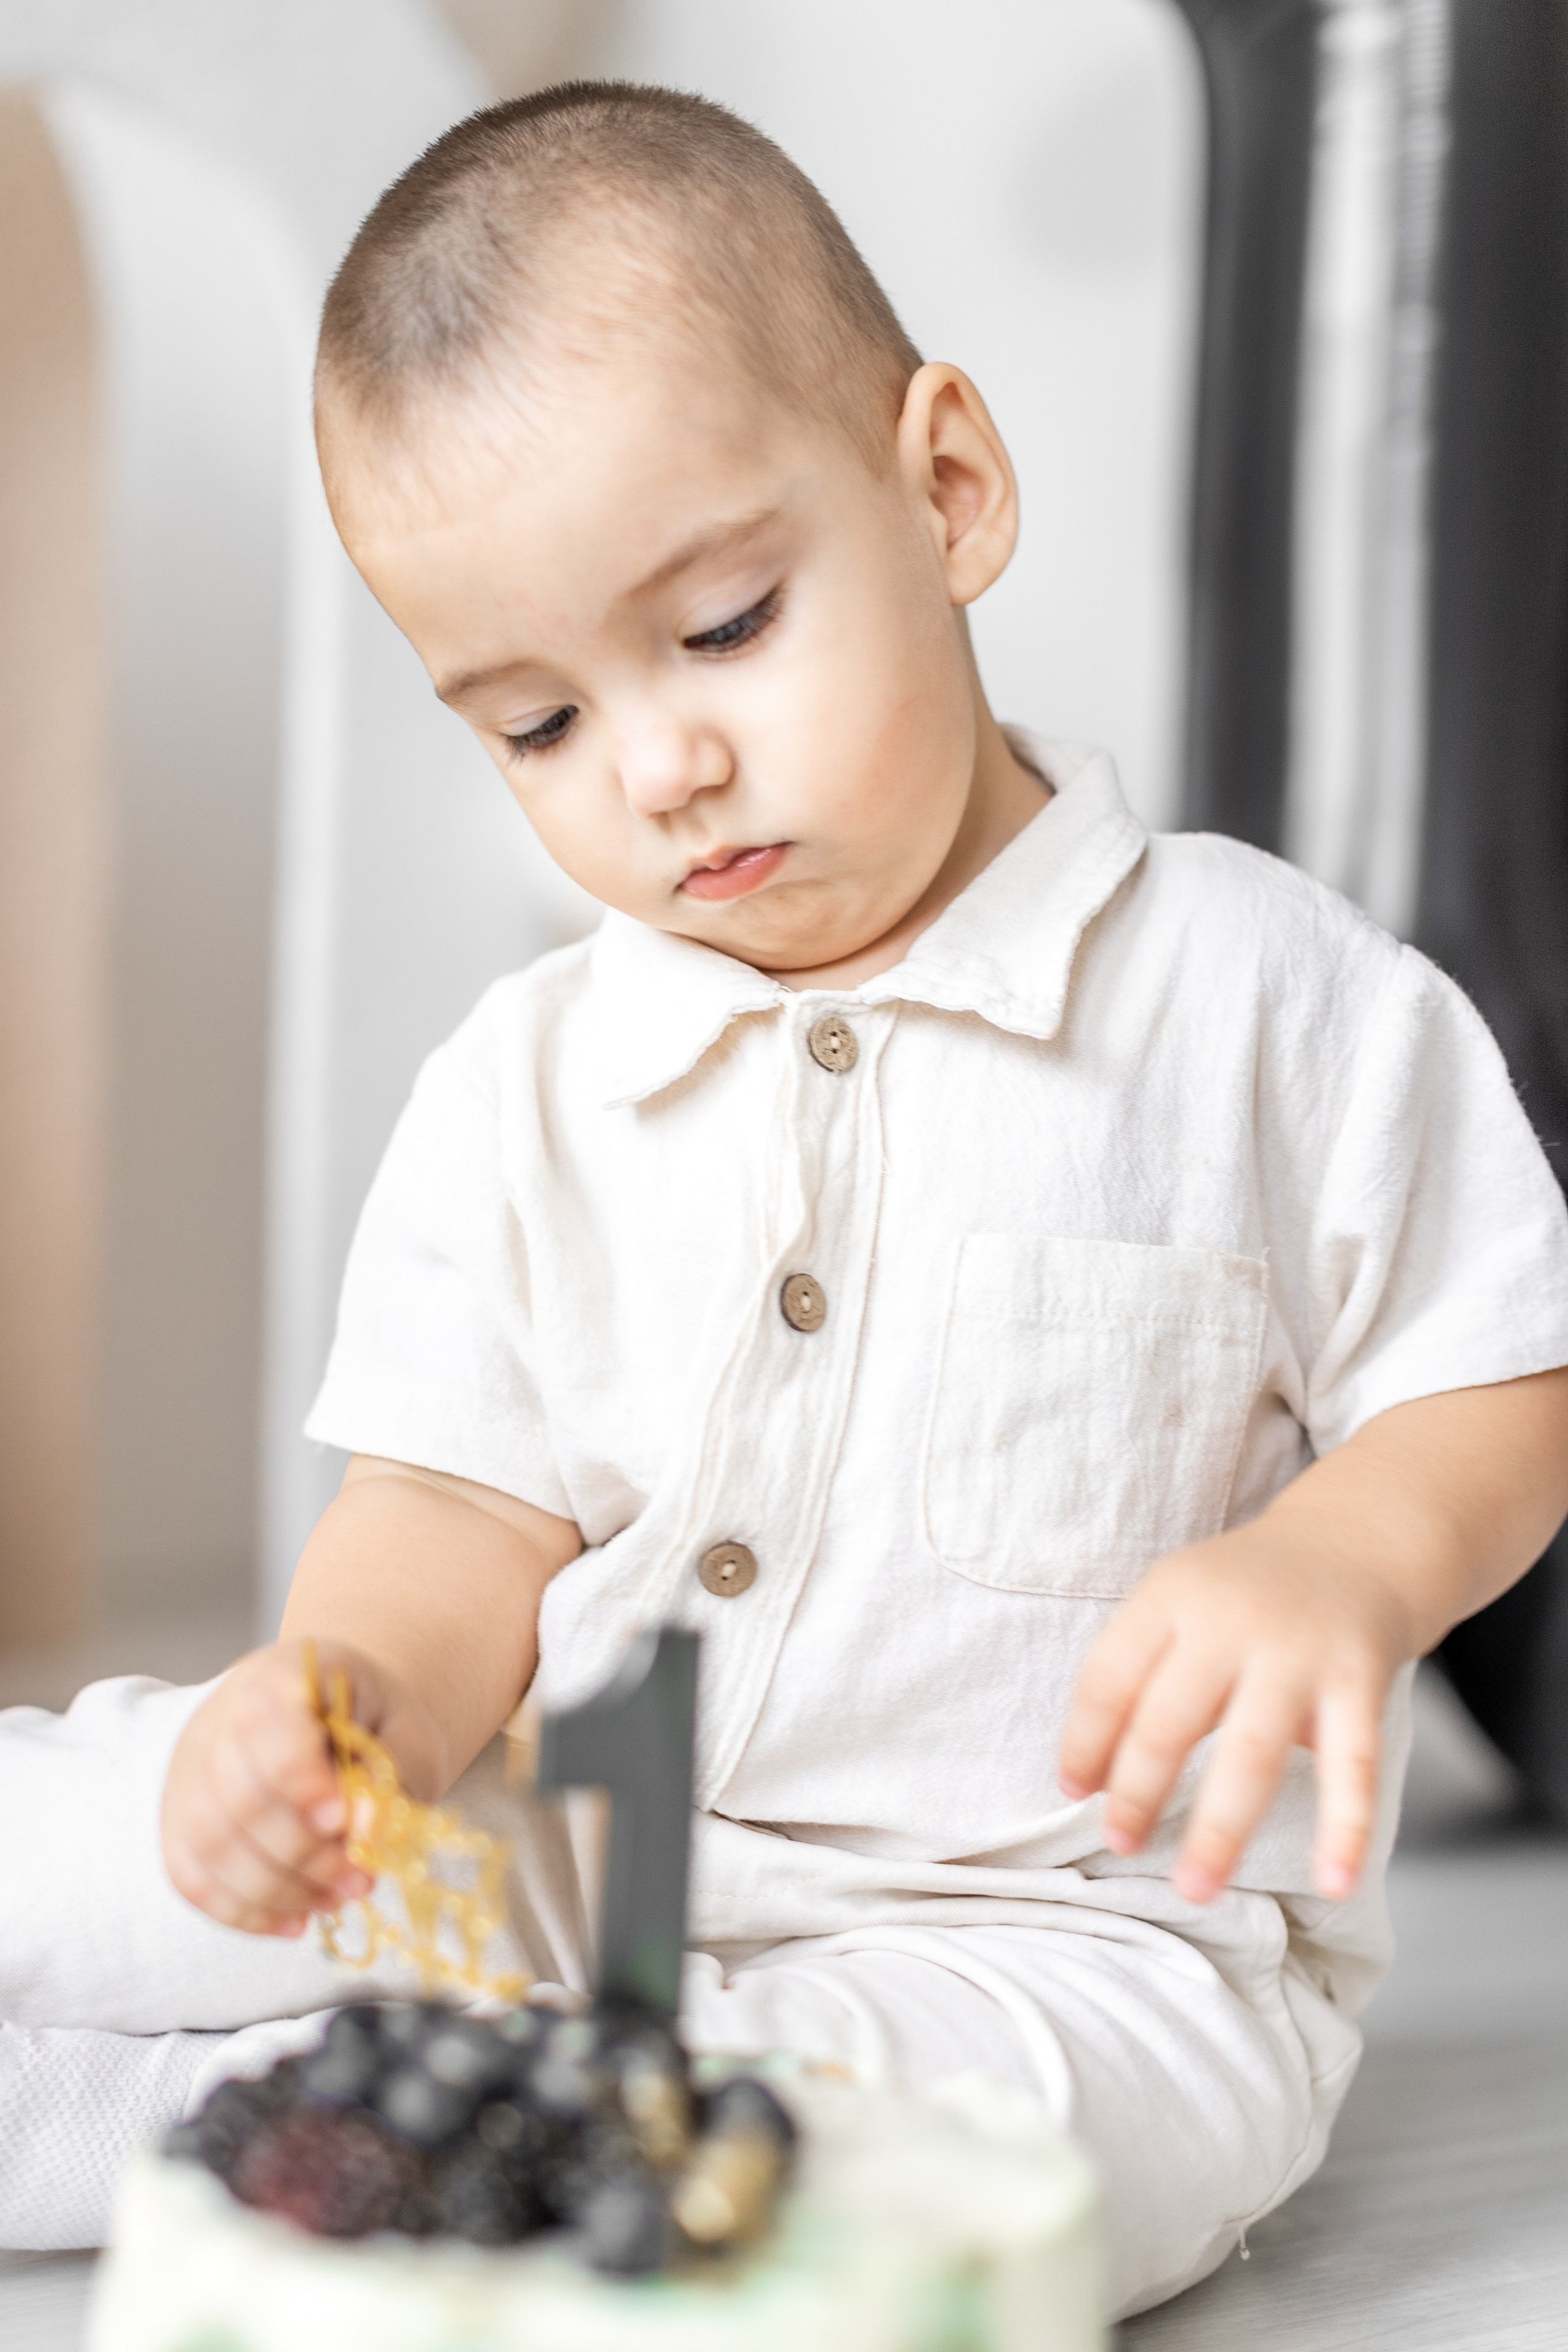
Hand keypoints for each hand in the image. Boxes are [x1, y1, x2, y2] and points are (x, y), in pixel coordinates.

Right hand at [161, 1641, 384, 1936]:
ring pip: (212, 1846)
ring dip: (280, 1891)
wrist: (342, 1719)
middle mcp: (218, 1719)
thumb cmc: (375, 1724)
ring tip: (339, 1899)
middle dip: (304, 1855)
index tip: (339, 1820)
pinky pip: (193, 1878)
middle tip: (362, 1879)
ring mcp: (190, 1770)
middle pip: (239, 1799)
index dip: (299, 1780)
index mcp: (280, 1677)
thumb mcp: (405, 1734)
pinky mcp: (179, 1820)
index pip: (267, 1725)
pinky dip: (245, 1912)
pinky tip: (297, 1921)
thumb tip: (365, 1829)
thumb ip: (391, 1776)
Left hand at [1057, 1526, 1412, 1904]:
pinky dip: (1344, 1827)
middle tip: (1119, 1847)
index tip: (1073, 1795)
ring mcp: (1299, 1651)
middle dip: (1138, 1794)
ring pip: (1250, 1753)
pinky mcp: (1361, 1678)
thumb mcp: (1180, 1601)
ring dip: (1219, 1830)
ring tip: (1195, 1889)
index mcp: (1172, 1596)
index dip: (1084, 1741)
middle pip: (1168, 1720)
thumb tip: (1088, 1780)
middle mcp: (1231, 1620)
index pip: (1109, 1677)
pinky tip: (1333, 1883)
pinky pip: (1352, 1764)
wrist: (1355, 1542)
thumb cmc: (1245, 1593)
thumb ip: (1138, 1673)